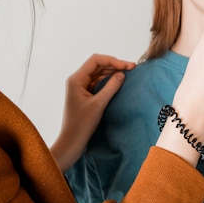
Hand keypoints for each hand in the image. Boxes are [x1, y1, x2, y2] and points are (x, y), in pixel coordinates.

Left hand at [50, 54, 134, 171]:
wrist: (71, 142)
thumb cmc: (81, 125)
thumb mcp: (99, 105)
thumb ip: (111, 87)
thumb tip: (122, 74)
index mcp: (76, 79)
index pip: (96, 60)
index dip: (113, 60)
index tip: (127, 66)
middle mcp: (77, 80)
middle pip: (98, 65)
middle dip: (115, 65)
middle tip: (132, 68)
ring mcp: (81, 87)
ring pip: (99, 73)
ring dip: (113, 72)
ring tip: (129, 73)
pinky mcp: (85, 94)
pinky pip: (99, 82)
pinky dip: (109, 81)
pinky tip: (120, 82)